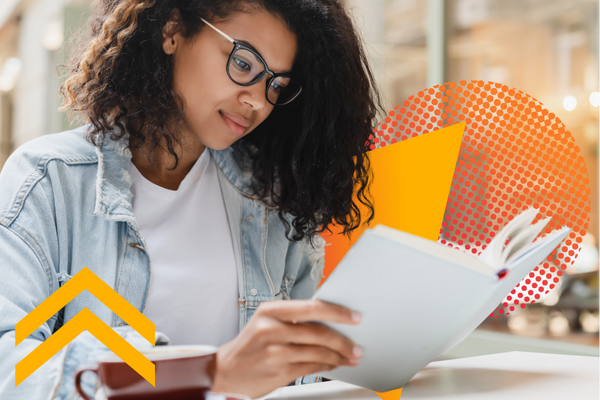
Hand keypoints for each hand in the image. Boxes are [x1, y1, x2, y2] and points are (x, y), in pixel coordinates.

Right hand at [212, 299, 362, 397]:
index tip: (355, 317)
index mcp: (270, 310)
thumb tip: (331, 320)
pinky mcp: (279, 371)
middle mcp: (271, 328)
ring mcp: (276, 351)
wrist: (225, 371)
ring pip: (319, 352)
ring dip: (339, 356)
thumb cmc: (250, 345)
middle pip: (319, 332)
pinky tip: (334, 365)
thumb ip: (293, 319)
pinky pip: (312, 368)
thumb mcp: (265, 322)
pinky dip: (328, 366)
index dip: (338, 312)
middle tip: (357, 346)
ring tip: (350, 357)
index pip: (312, 307)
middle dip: (344, 340)